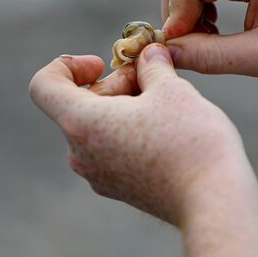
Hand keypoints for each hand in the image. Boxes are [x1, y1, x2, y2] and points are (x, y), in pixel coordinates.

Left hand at [28, 46, 256, 225]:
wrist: (214, 201)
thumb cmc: (190, 141)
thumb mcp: (172, 88)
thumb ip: (152, 65)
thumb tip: (148, 55)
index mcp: (81, 123)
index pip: (43, 85)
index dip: (67, 66)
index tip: (103, 65)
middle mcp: (81, 154)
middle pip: (79, 104)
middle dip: (114, 83)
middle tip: (154, 78)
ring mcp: (99, 176)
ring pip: (99, 128)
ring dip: (125, 107)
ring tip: (167, 102)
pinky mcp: (121, 190)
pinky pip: (114, 150)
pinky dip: (132, 131)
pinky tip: (170, 130)